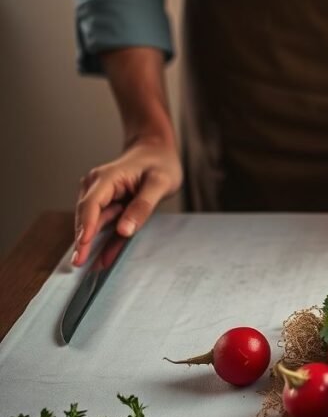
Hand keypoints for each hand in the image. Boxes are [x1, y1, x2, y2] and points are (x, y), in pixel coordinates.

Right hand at [73, 134, 182, 265]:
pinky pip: (106, 225)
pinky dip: (105, 241)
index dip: (86, 226)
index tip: (82, 245)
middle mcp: (98, 186)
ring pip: (95, 223)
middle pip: (87, 216)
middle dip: (82, 240)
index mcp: (108, 178)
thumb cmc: (160, 163)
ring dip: (91, 243)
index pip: (91, 204)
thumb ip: (143, 206)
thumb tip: (125, 230)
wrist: (156, 150)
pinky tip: (102, 259)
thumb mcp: (159, 183)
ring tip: (87, 266)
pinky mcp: (109, 204)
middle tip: (78, 263)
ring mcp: (102, 195)